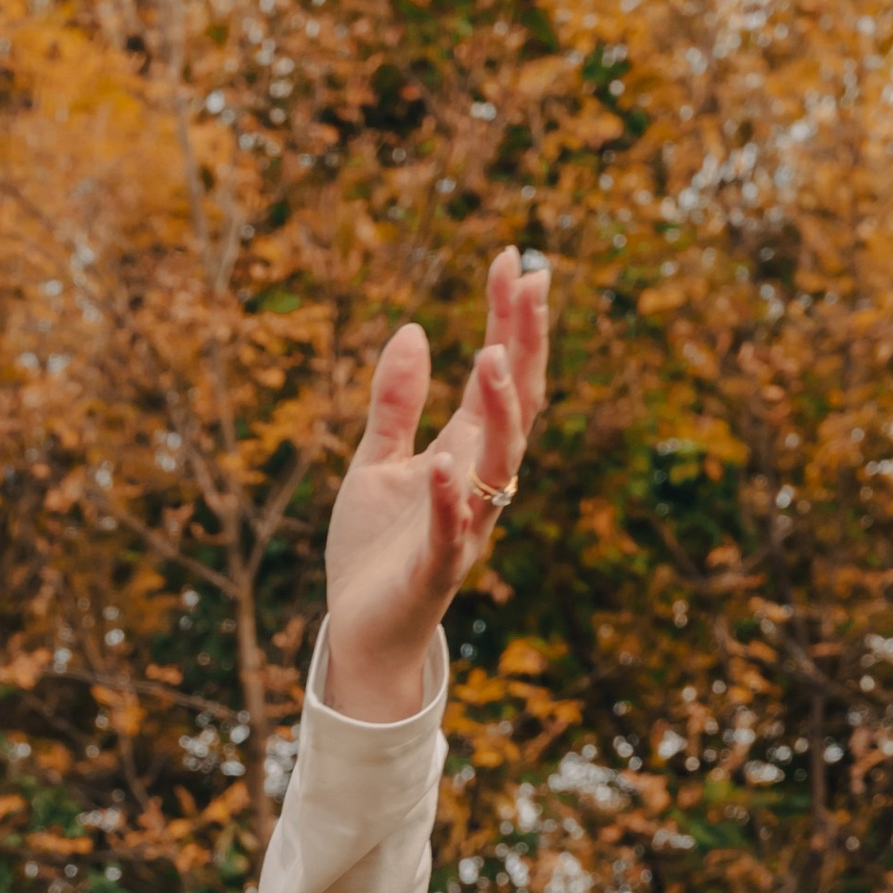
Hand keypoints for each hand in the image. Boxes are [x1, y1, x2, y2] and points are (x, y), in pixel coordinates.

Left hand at [321, 245, 550, 724]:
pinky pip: (449, 533)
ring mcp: (462, 527)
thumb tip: (412, 329)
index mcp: (464, 453)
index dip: (508, 317)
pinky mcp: (434, 572)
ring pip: (497, 466)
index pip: (499, 374)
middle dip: (525, 346)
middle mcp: (476, 485)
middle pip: (516, 406)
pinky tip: (444, 462)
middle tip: (532, 282)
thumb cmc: (374, 553)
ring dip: (499, 412)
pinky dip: (448, 501)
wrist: (360, 634)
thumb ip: (395, 403)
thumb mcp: (376, 462)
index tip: (513, 258)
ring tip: (491, 356)